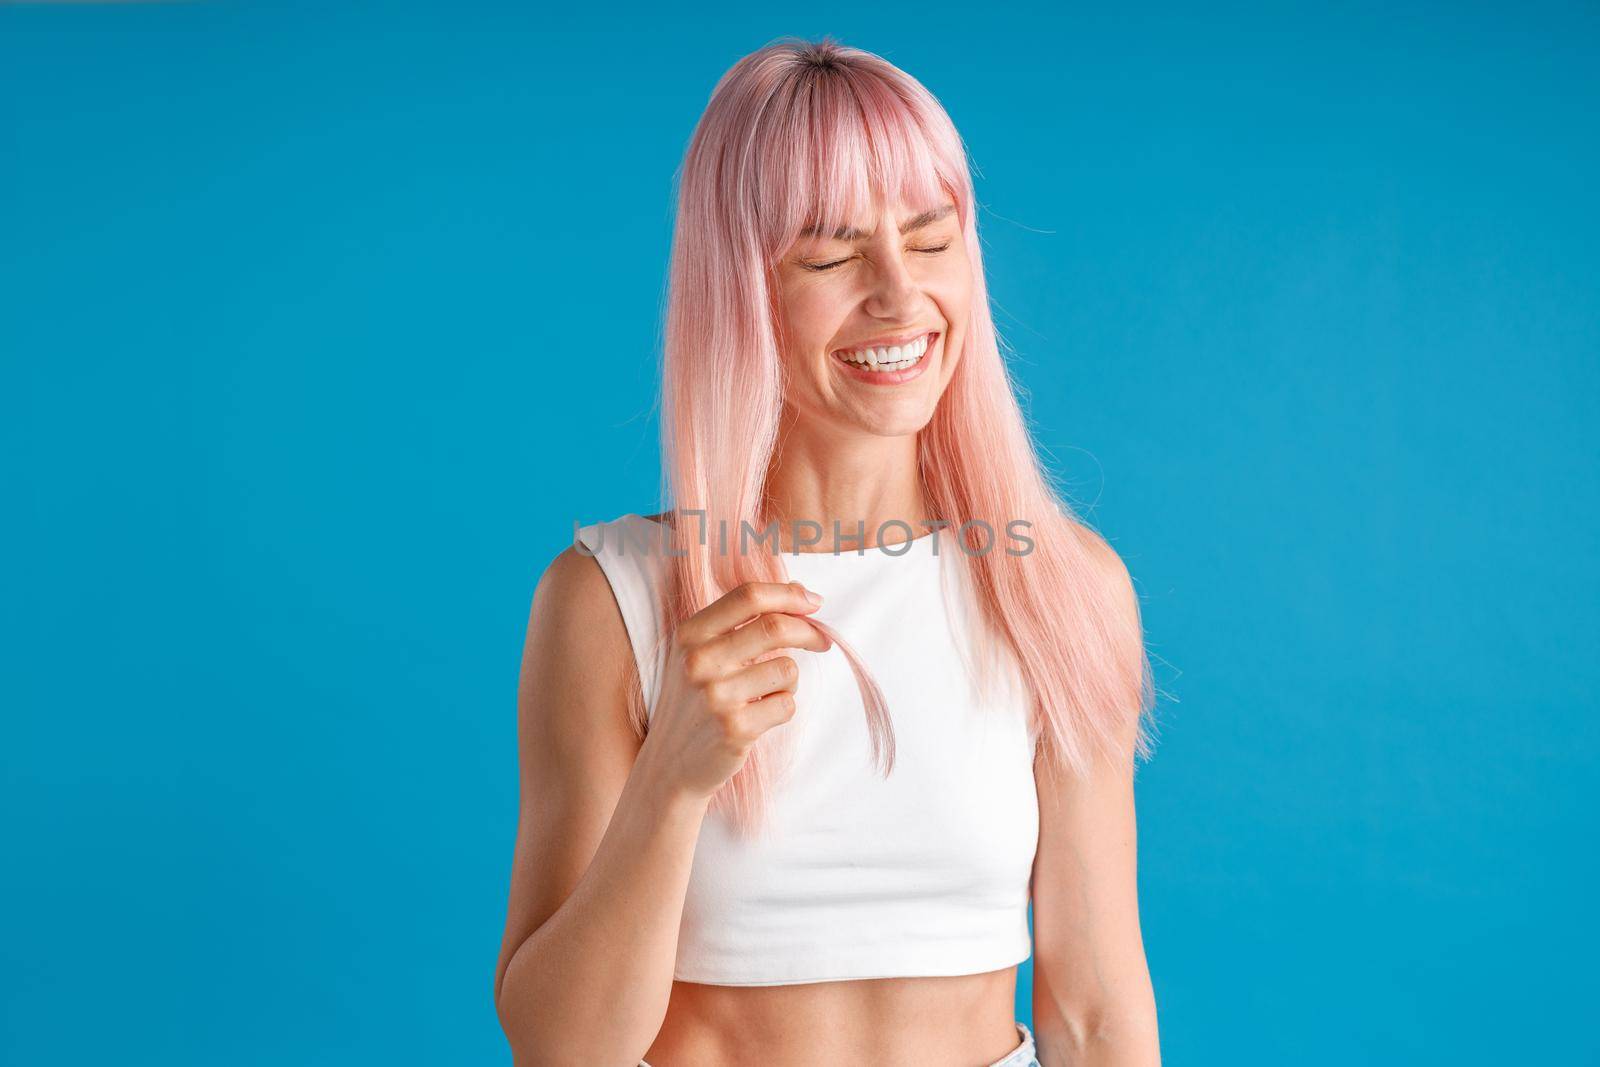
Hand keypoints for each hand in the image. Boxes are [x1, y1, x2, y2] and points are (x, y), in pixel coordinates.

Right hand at [639, 581, 830, 801]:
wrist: (669, 763)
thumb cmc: (695, 701)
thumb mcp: (701, 654)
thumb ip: (742, 621)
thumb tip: (801, 592)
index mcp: (690, 634)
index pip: (748, 596)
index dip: (789, 595)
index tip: (813, 602)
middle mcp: (699, 661)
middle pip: (775, 627)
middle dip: (809, 631)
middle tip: (822, 640)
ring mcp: (716, 696)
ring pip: (787, 669)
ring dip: (788, 681)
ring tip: (766, 694)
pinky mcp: (735, 728)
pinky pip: (787, 704)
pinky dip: (782, 708)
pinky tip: (760, 717)